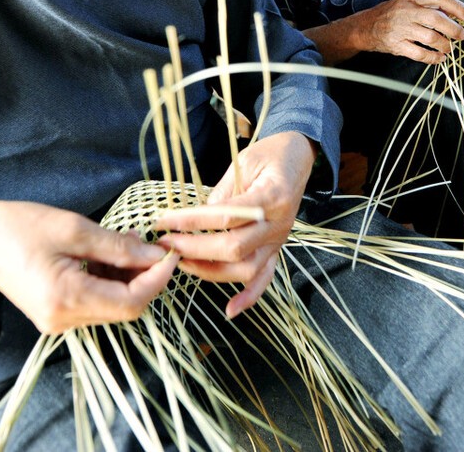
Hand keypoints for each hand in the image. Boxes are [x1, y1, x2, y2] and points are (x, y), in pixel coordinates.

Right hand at [0, 200, 176, 333]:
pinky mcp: (55, 315)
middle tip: (149, 244)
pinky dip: (110, 282)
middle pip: (124, 308)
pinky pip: (95, 303)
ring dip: (128, 278)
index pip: (131, 303)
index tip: (169, 253)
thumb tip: (156, 255)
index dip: (157, 280)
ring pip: (112, 307)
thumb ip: (118, 247)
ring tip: (127, 243)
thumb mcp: (75, 229)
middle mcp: (63, 320)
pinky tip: (108, 256)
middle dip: (144, 277)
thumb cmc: (19, 226)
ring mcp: (58, 321)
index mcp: (66, 298)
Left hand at [155, 131, 314, 317]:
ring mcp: (279, 240)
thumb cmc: (269, 155)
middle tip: (166, 243)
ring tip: (183, 262)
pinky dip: (249, 296)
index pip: (225, 216)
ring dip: (211, 271)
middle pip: (233, 247)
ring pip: (246, 268)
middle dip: (194, 248)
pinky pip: (265, 278)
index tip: (164, 221)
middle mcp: (278, 224)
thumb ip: (223, 193)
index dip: (191, 221)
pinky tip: (231, 309)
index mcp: (271, 197)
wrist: (298, 156)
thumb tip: (197, 219)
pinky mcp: (277, 248)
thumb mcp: (243, 162)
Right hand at [356, 0, 463, 63]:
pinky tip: (439, 58)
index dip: (458, 7)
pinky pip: (420, 54)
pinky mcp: (396, 45)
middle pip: (436, 19)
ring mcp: (400, 29)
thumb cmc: (391, 14)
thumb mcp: (408, 2)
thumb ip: (429, 6)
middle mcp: (405, 11)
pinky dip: (433, 58)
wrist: (364, 27)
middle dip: (454, 29)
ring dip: (445, 45)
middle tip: (461, 36)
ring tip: (449, 48)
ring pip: (430, 38)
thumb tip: (458, 13)